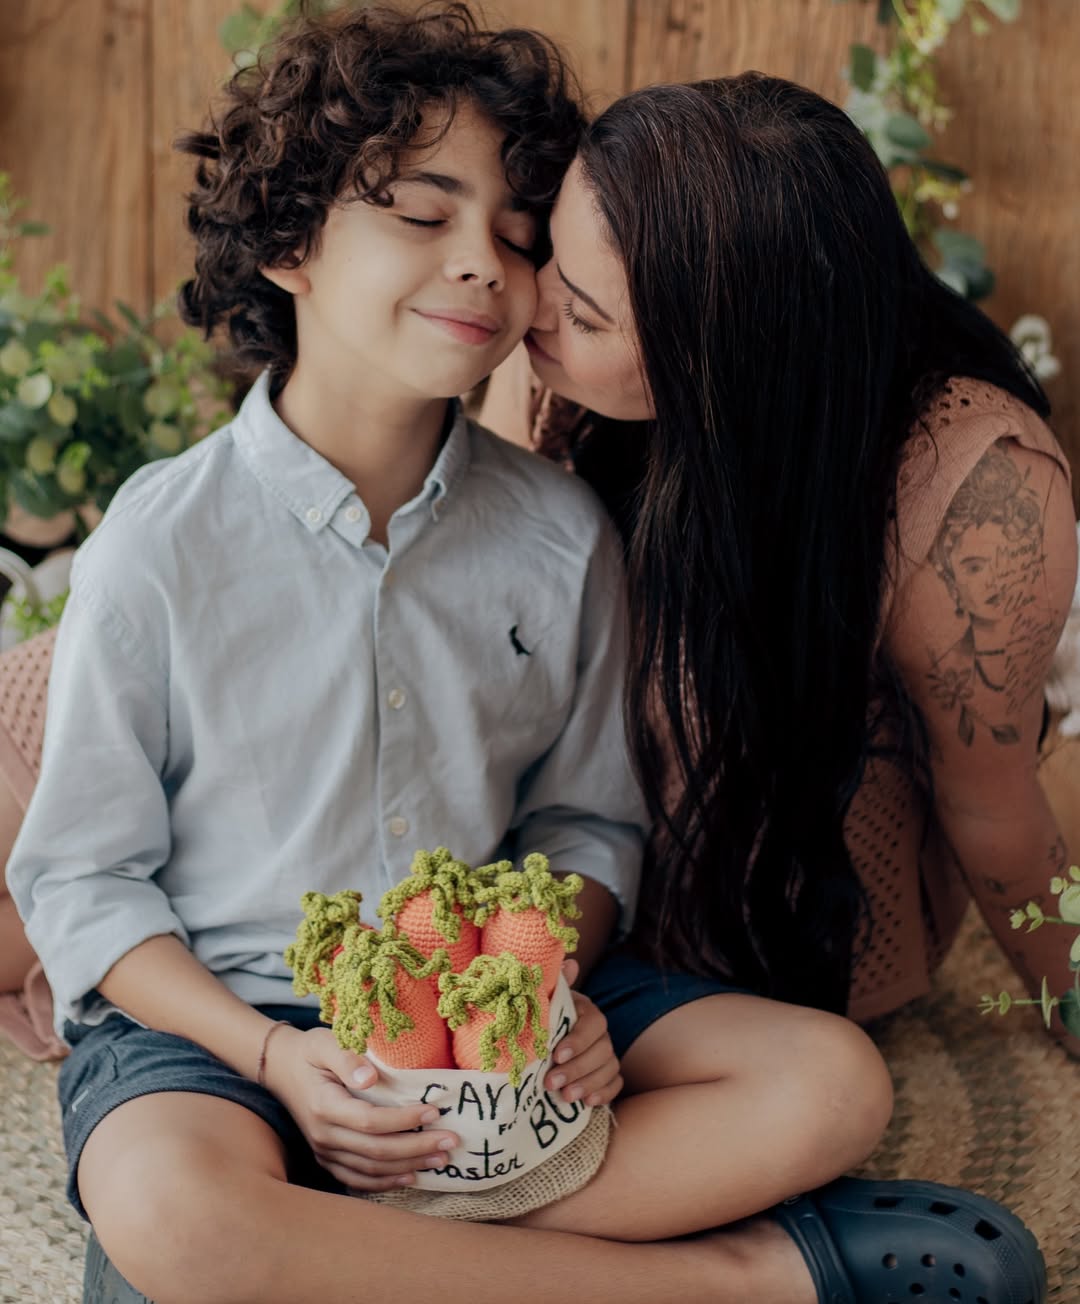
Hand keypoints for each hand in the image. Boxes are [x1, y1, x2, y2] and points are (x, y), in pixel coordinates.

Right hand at [262, 1024, 459, 1191]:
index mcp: (325, 1106)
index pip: (370, 1121)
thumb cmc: (310, 1052)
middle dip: (417, 1148)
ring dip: (408, 1167)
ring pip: (370, 1170)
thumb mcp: (325, 1043)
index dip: (404, 1121)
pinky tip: (410, 1177)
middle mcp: (323, 1135)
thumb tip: (371, 1077)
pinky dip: (385, 1183)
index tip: (434, 1112)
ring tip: (440, 1160)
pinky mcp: (327, 1158)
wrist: (281, 1069)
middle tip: (451, 1141)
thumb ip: (347, 1058)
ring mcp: (323, 1151)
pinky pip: (357, 1179)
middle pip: (376, 1151)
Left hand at [543, 959, 622, 1106]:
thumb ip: (554, 985)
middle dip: (577, 1068)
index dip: (578, 1040)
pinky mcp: (607, 1074)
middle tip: (551, 1083)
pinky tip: (587, 1103)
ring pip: (609, 1068)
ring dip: (588, 1084)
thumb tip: (570, 964)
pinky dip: (604, 1093)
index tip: (556, 1055)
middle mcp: (600, 1032)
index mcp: (586, 1011)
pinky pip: (616, 1084)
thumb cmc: (540, 1019)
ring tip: (564, 1097)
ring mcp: (606, 1053)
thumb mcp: (542, 1001)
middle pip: (602, 1050)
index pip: (593, 1023)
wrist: (540, 1039)